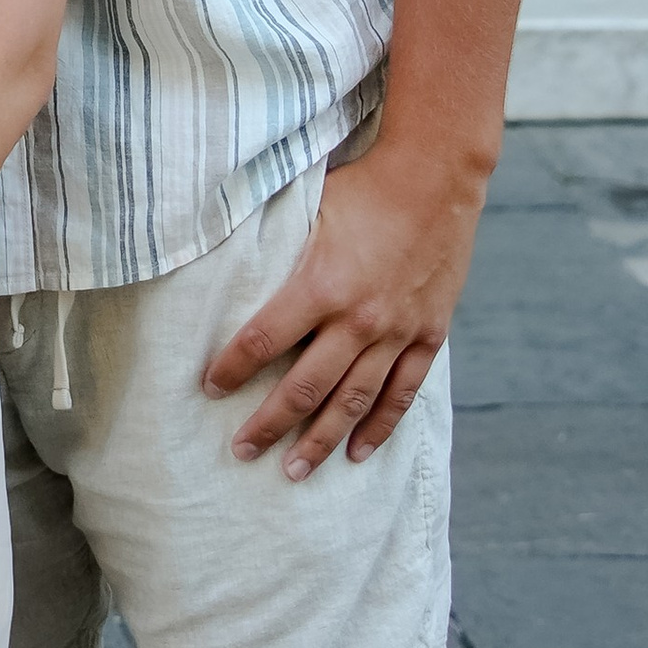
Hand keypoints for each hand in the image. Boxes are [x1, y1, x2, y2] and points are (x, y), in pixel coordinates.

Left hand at [202, 138, 485, 479]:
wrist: (436, 176)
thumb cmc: (363, 185)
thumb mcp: (308, 205)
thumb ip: (273, 241)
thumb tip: (223, 253)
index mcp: (321, 284)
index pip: (263, 339)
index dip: (233, 367)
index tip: (210, 388)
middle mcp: (358, 318)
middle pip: (305, 386)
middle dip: (270, 423)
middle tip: (241, 450)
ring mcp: (397, 332)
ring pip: (353, 401)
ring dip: (321, 440)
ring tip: (293, 471)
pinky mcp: (427, 335)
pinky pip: (402, 393)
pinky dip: (379, 427)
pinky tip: (358, 453)